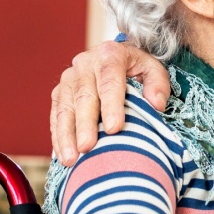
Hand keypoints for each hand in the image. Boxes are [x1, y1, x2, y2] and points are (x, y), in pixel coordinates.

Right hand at [50, 41, 170, 164]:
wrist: (113, 57)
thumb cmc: (136, 68)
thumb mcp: (153, 68)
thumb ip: (158, 84)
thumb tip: (156, 104)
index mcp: (110, 54)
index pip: (110, 80)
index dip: (111, 105)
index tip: (115, 128)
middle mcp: (85, 64)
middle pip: (84, 96)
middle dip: (85, 124)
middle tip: (87, 147)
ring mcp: (68, 78)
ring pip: (64, 107)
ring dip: (66, 135)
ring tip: (70, 159)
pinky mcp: (59, 93)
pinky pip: (55, 115)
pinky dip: (58, 136)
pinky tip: (62, 155)